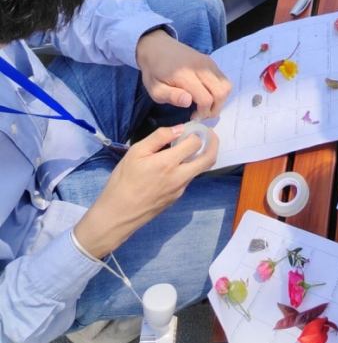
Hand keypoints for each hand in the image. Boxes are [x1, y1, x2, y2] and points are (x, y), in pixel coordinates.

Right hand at [73, 124, 219, 257]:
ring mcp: (180, 189)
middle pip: (209, 159)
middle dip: (213, 143)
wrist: (117, 214)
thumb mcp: (136, 152)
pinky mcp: (176, 198)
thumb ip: (159, 137)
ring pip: (199, 170)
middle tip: (208, 135)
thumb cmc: (123, 181)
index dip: (197, 132)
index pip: (196, 143)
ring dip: (200, 157)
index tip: (192, 128)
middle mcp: (180, 177)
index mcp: (169, 163)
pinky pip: (188, 179)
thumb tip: (179, 128)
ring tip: (189, 147)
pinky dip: (188, 168)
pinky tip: (175, 164)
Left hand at [135, 29, 231, 117]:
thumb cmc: (154, 71)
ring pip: (226, 85)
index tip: (193, 116)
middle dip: (215, 109)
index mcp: (185, 75)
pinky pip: (223, 79)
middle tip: (202, 114)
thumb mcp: (155, 88)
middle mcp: (201, 67)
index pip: (206, 98)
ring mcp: (208, 62)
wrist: (157, 46)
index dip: (203, 113)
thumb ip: (171, 96)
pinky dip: (219, 90)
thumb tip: (188, 101)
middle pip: (221, 92)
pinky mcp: (210, 61)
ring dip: (220, 100)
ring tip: (206, 106)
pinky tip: (207, 94)